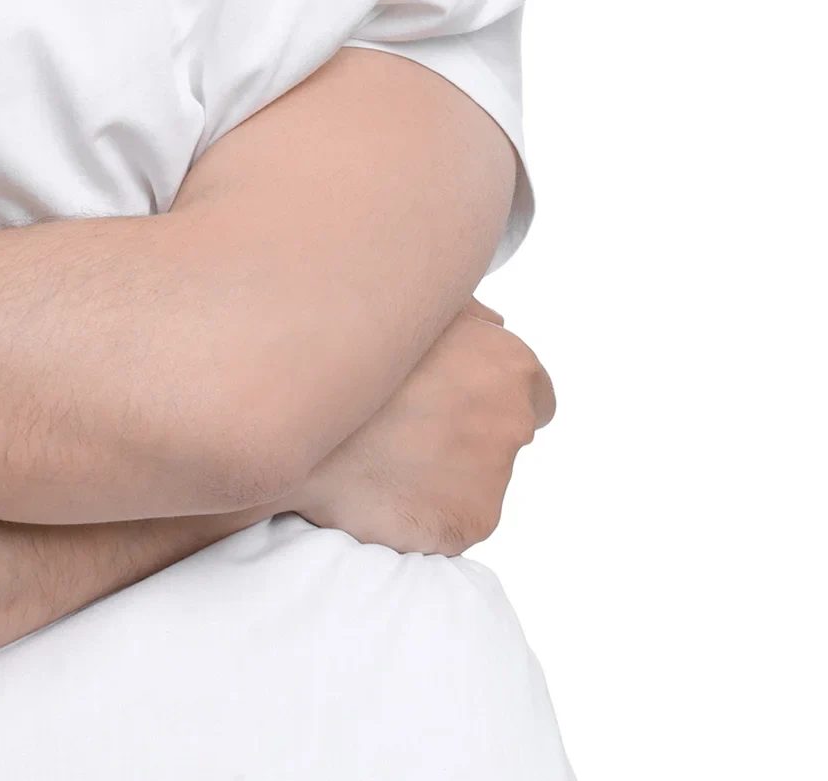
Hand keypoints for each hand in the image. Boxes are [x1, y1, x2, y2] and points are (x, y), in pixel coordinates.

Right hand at [274, 299, 555, 554]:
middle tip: (408, 422)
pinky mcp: (465, 525)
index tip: (453, 394)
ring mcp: (491, 480)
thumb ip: (468, 311)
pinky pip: (448, 516)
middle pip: (503, 433)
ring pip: (474, 477)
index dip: (490, 391)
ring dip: (440, 468)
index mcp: (511, 366)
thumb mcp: (411, 301)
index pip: (533, 391)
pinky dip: (420, 504)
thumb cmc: (350, 345)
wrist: (294, 414)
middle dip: (465, 429)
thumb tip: (499, 322)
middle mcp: (512, 423)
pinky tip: (377, 481)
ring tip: (379, 450)